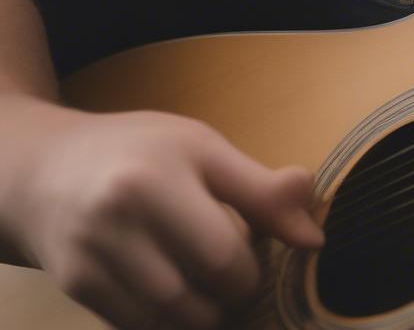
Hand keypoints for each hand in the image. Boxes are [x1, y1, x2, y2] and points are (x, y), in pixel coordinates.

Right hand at [5, 103, 323, 328]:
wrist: (48, 169)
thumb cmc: (143, 152)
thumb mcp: (205, 151)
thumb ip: (261, 191)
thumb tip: (315, 238)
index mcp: (162, 174)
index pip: (225, 253)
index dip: (253, 271)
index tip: (259, 259)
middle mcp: (120, 216)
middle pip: (198, 295)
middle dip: (228, 296)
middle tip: (233, 274)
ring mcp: (91, 255)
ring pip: (168, 321)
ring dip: (198, 315)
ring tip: (205, 284)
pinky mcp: (74, 286)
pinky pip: (136, 326)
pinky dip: (163, 320)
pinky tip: (169, 290)